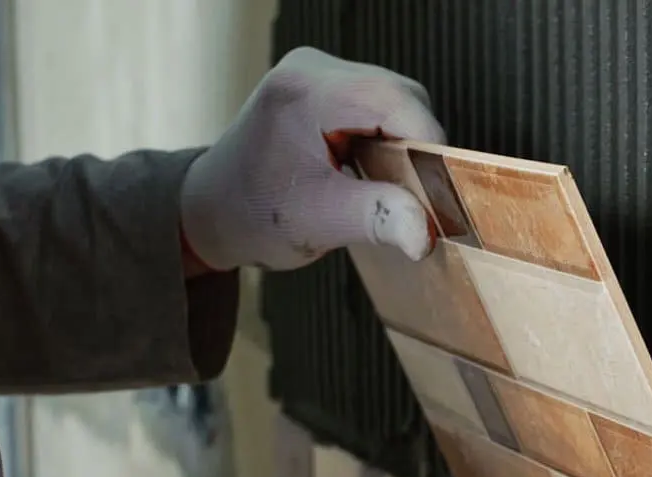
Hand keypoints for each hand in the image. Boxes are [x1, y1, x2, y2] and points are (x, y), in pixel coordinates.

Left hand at [181, 47, 444, 271]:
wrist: (212, 212)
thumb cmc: (252, 216)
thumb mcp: (317, 223)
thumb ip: (375, 219)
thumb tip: (424, 231)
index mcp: (306, 92)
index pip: (397, 102)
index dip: (429, 147)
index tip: (439, 195)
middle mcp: (312, 69)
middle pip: (402, 97)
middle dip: (416, 148)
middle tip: (411, 198)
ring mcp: (317, 74)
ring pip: (396, 100)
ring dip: (403, 145)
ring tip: (386, 188)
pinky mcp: (324, 88)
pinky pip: (379, 105)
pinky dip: (388, 139)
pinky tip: (372, 172)